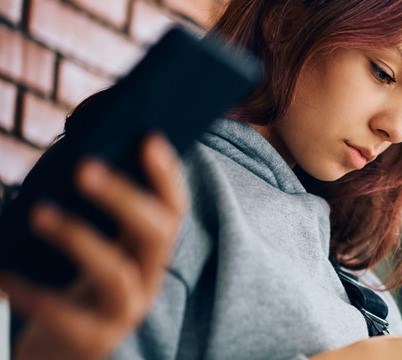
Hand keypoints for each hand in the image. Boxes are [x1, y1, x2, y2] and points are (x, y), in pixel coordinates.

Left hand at [0, 134, 185, 359]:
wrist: (59, 355)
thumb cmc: (67, 286)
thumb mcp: (87, 245)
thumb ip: (90, 208)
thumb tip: (75, 151)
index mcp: (148, 250)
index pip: (174, 208)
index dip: (167, 175)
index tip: (148, 138)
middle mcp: (148, 278)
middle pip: (156, 234)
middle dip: (123, 197)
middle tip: (84, 168)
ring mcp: (126, 311)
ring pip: (115, 272)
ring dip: (78, 237)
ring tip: (38, 212)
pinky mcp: (94, 339)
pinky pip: (62, 312)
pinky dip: (28, 289)